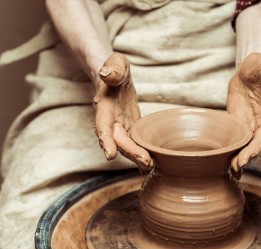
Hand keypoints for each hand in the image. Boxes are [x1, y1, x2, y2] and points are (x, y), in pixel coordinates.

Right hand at [93, 53, 153, 172]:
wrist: (115, 77)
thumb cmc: (115, 68)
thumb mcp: (116, 63)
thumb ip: (113, 68)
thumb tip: (107, 74)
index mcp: (104, 106)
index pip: (103, 125)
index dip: (106, 140)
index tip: (110, 155)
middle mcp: (110, 120)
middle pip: (118, 140)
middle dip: (131, 152)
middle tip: (146, 162)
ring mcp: (120, 126)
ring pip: (127, 146)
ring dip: (137, 157)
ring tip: (150, 167)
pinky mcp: (129, 128)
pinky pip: (134, 143)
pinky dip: (141, 153)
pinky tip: (151, 165)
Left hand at [227, 53, 260, 174]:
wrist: (247, 71)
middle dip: (253, 153)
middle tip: (241, 163)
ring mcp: (253, 126)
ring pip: (250, 146)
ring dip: (243, 157)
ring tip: (235, 169)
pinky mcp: (240, 126)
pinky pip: (239, 142)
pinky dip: (235, 154)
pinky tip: (229, 167)